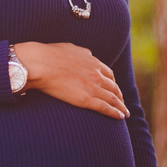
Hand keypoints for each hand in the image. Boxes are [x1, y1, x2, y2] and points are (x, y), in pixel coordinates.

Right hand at [13, 42, 128, 119]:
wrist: (41, 63)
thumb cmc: (49, 55)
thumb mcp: (70, 48)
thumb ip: (81, 53)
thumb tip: (86, 54)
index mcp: (92, 61)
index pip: (109, 74)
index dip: (113, 83)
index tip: (114, 89)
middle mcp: (96, 74)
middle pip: (114, 87)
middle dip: (120, 96)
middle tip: (122, 103)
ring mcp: (93, 86)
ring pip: (113, 98)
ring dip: (121, 106)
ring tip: (125, 113)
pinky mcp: (86, 99)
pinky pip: (105, 107)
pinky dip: (115, 112)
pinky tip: (120, 117)